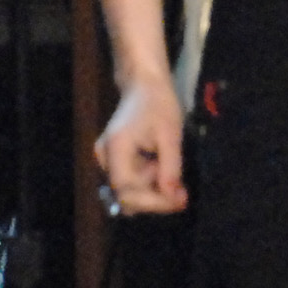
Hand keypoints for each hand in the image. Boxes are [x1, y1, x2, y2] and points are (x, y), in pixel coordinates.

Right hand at [97, 72, 186, 215]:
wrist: (144, 85)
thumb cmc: (159, 104)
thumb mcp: (170, 136)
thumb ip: (170, 168)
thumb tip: (173, 199)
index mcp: (115, 149)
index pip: (127, 191)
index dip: (153, 202)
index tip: (179, 201)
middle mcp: (104, 158)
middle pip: (126, 196)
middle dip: (155, 198)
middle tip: (182, 192)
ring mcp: (107, 159)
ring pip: (129, 191)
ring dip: (153, 188)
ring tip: (169, 167)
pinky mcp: (114, 160)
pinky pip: (130, 181)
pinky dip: (148, 181)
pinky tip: (161, 166)